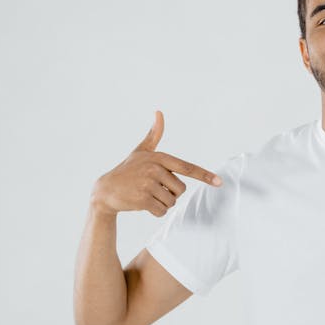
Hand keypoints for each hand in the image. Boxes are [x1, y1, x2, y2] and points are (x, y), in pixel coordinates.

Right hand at [91, 111, 222, 217]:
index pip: (187, 167)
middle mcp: (154, 169)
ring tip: (147, 195)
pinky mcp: (142, 199)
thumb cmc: (127, 170)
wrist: (105, 190)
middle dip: (171, 193)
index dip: (205, 175)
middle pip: (181, 189)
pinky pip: (162, 211)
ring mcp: (148, 184)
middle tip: (154, 189)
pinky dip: (156, 211)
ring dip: (163, 203)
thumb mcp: (141, 151)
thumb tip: (159, 112)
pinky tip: (143, 204)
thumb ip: (153, 134)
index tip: (219, 182)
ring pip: (171, 201)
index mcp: (159, 158)